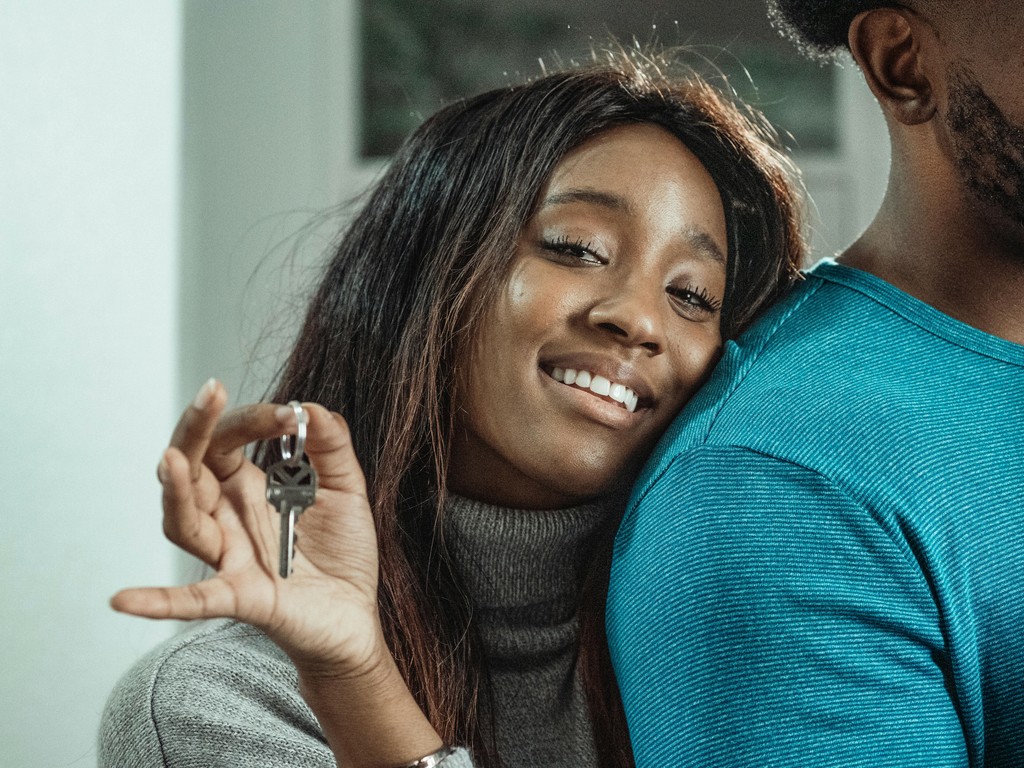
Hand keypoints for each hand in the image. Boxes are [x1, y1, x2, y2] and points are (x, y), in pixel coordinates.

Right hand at [111, 379, 383, 677]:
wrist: (354, 614)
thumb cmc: (341, 550)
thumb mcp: (346, 489)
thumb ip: (332, 448)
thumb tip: (311, 407)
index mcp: (249, 485)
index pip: (229, 440)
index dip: (254, 420)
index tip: (290, 413)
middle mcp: (229, 515)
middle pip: (193, 468)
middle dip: (196, 429)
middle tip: (209, 394)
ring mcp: (230, 555)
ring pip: (184, 522)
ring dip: (176, 492)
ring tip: (173, 460)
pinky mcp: (240, 595)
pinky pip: (193, 599)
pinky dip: (159, 601)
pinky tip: (124, 600)